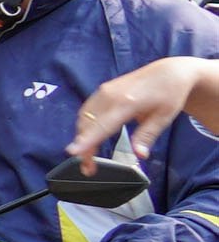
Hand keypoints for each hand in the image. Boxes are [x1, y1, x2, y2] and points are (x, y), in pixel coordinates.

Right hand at [70, 58, 218, 165]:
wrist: (169, 72)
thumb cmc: (169, 94)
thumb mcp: (164, 116)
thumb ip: (147, 135)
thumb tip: (139, 155)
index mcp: (127, 102)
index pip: (102, 125)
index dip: (87, 140)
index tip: (72, 152)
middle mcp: (110, 95)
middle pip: (88, 126)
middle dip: (84, 148)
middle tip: (89, 168)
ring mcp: (104, 92)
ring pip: (83, 119)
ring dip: (82, 138)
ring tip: (89, 156)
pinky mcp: (101, 91)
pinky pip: (86, 111)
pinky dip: (85, 126)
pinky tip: (91, 137)